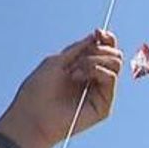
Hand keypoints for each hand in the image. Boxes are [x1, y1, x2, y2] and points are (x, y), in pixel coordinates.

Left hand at [0, 29, 122, 147]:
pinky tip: (78, 77)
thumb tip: (96, 36)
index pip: (105, 50)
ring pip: (116, 64)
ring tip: (74, 72)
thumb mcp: (57, 61)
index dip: (106, 38)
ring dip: (94, 60)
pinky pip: (111, 78)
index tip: (98, 32)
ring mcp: (100, 93)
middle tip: (78, 60)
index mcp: (83, 69)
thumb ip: (78, 49)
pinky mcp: (104, 106)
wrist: (32, 115)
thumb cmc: (38, 89)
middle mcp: (94, 80)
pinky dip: (96, 70)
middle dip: (99, 50)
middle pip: (115, 56)